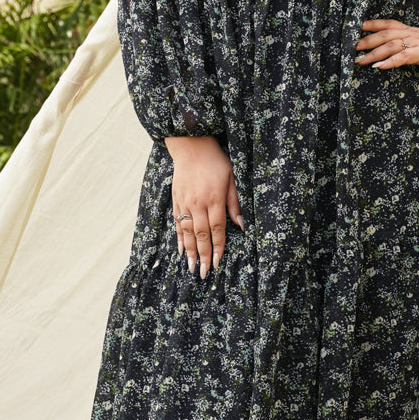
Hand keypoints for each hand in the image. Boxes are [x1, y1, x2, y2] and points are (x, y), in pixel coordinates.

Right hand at [164, 135, 243, 278]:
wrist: (191, 146)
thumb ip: (234, 203)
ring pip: (187, 232)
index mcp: (214, 199)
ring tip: (191, 267)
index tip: (217, 262)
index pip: (217, 229)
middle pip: (201, 235)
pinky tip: (181, 250)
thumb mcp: (231, 178)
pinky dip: (179, 238)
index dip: (217, 247)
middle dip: (203, 256)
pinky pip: (177, 223)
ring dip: (190, 251)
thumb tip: (241, 225)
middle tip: (203, 273)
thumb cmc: (215, 161)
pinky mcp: (177, 201)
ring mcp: (185, 203)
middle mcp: (198, 204)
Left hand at [355, 16, 418, 75]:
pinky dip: (391, 62)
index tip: (354, 26)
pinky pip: (405, 57)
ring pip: (391, 45)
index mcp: (410, 30)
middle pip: (384, 33)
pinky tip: (380, 67)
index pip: (387, 23)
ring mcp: (418, 42)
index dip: (371, 24)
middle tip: (349, 46)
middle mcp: (412, 33)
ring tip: (360, 61)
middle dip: (366, 40)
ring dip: (374, 53)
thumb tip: (390, 52)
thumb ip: (407, 45)